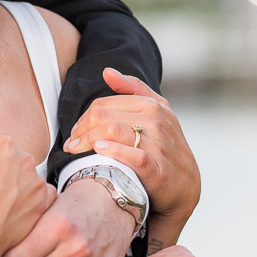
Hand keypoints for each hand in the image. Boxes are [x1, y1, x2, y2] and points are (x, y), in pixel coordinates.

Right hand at [0, 135, 54, 256]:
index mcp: (2, 144)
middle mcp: (24, 159)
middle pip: (12, 160)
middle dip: (1, 171)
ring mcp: (36, 181)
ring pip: (26, 177)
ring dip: (16, 185)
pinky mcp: (43, 202)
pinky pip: (42, 195)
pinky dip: (32, 200)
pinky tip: (16, 207)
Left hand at [63, 69, 200, 230]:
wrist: (185, 185)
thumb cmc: (166, 146)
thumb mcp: (158, 112)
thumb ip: (133, 89)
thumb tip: (107, 72)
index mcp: (153, 105)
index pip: (104, 104)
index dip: (83, 118)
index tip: (75, 132)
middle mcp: (157, 121)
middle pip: (103, 117)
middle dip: (81, 130)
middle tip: (71, 144)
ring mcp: (158, 144)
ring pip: (111, 131)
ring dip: (86, 141)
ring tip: (75, 151)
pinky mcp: (157, 168)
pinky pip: (128, 154)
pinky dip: (109, 151)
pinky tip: (97, 152)